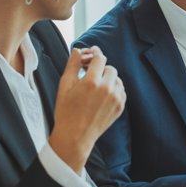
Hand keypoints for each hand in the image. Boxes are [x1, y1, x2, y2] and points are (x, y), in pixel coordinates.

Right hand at [50, 47, 125, 172]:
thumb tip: (78, 50)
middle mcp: (106, 89)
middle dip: (100, 68)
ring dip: (107, 78)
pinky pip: (121, 90)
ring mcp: (116, 98)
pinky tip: (101, 95)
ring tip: (95, 87)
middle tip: (89, 74)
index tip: (90, 53)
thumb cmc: (66, 111)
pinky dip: (113, 89)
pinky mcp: (120, 106)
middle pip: (109, 67)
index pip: (99, 58)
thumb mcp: (64, 86)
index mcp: (91, 82)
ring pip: (116, 79)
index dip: (95, 53)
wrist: (75, 136)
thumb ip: (72, 65)